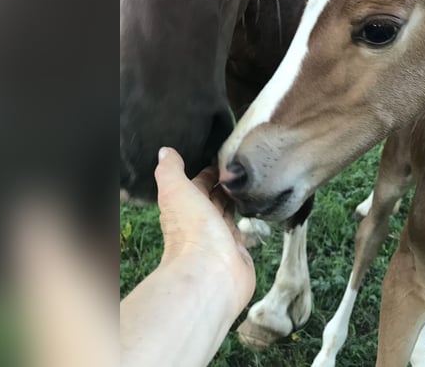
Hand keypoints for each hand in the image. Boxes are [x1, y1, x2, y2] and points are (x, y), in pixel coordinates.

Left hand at [154, 147, 254, 315]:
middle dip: (225, 185)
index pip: (198, 185)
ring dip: (237, 200)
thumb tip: (165, 151)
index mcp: (185, 208)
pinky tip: (259, 207)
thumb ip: (171, 171)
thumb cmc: (192, 231)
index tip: (224, 158)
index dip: (208, 173)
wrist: (212, 273)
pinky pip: (243, 230)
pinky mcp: (239, 251)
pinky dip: (248, 219)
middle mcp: (202, 223)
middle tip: (244, 167)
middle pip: (214, 199)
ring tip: (254, 182)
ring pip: (229, 214)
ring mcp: (221, 238)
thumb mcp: (176, 191)